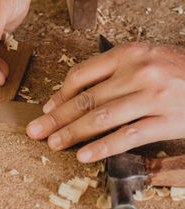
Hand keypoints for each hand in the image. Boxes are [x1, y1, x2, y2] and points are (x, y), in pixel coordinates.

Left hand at [26, 43, 184, 162]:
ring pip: (101, 117)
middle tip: (36, 130)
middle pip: (86, 98)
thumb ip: (110, 72)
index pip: (81, 75)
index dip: (59, 94)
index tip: (48, 109)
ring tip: (54, 143)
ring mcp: (152, 97)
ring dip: (73, 133)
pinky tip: (85, 155)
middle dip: (56, 118)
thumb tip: (75, 93)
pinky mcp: (166, 120)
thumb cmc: (174, 68)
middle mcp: (138, 73)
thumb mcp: (142, 58)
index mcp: (127, 54)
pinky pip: (127, 136)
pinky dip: (103, 147)